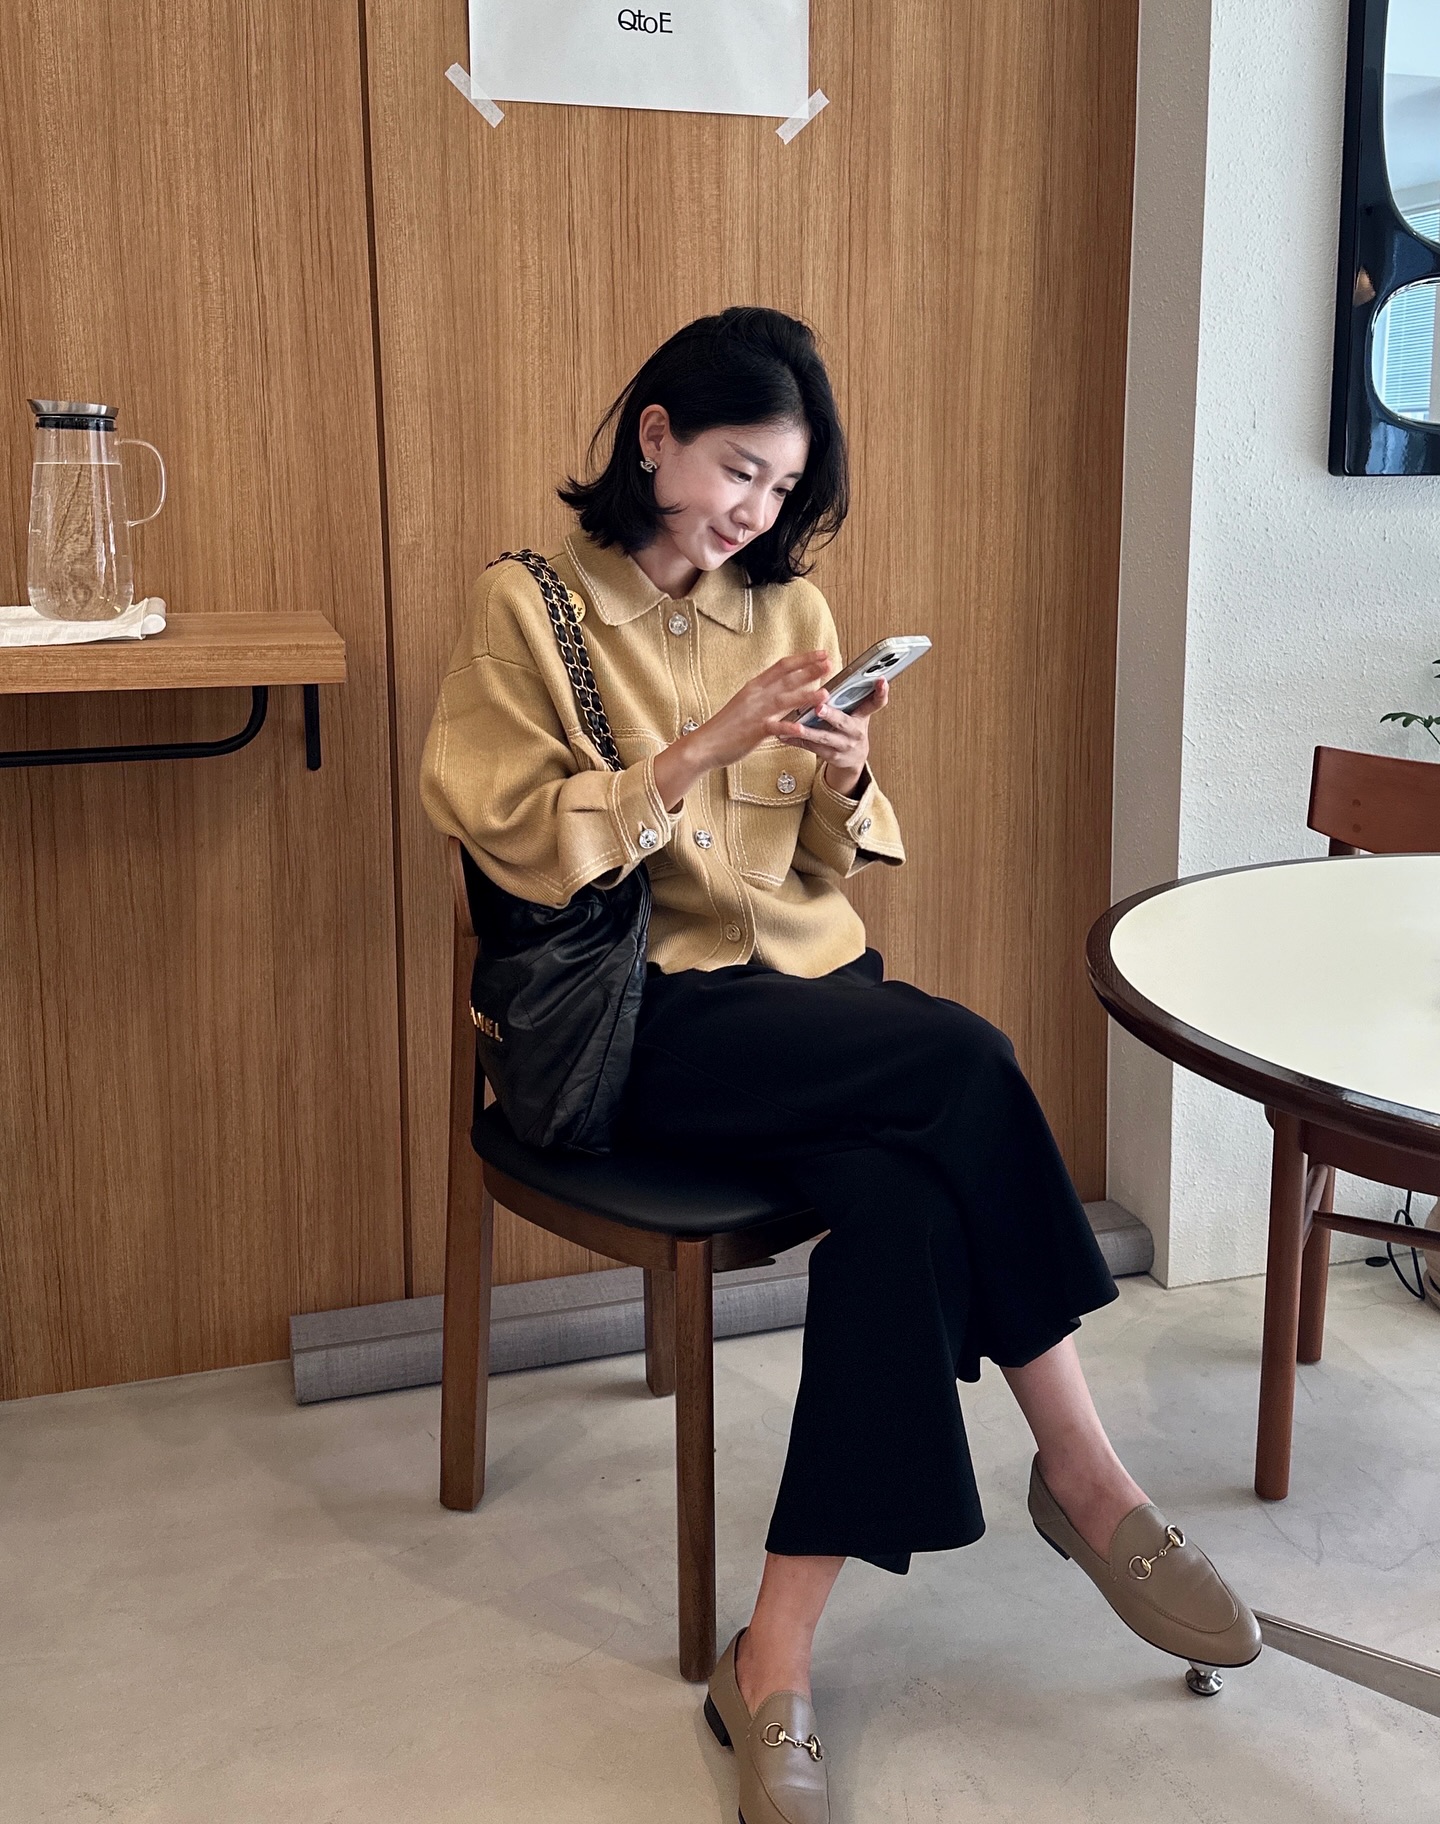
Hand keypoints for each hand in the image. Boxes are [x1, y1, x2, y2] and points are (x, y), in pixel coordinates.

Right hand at [652, 650, 832, 809]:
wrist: (705, 743)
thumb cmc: (728, 726)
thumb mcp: (747, 703)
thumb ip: (766, 696)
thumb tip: (786, 689)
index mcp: (756, 686)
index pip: (783, 666)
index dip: (804, 658)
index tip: (821, 653)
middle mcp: (757, 694)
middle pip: (788, 678)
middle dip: (811, 669)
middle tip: (831, 662)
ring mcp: (756, 712)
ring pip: (785, 700)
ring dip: (807, 696)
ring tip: (826, 693)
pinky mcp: (754, 730)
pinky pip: (775, 728)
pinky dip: (789, 728)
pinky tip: (802, 729)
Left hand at [777, 677, 888, 797]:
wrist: (853, 759)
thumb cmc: (850, 728)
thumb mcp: (857, 712)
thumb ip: (851, 696)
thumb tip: (835, 672)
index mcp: (862, 716)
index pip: (876, 703)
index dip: (881, 692)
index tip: (881, 680)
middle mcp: (855, 732)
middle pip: (844, 722)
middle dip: (831, 715)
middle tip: (819, 707)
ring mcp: (843, 746)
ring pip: (824, 738)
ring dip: (808, 731)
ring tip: (795, 726)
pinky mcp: (831, 756)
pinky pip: (811, 747)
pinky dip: (797, 740)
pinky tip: (785, 735)